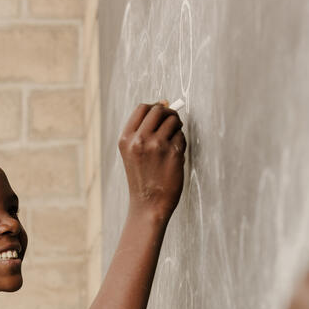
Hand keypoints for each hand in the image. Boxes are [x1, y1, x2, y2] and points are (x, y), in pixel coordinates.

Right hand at [118, 102, 186, 217]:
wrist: (148, 205)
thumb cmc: (143, 178)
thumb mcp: (132, 153)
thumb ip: (143, 130)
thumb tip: (164, 103)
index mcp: (126, 139)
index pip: (142, 108)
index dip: (155, 107)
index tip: (162, 114)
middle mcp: (140, 139)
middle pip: (159, 110)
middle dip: (168, 114)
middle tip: (172, 124)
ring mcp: (157, 145)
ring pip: (173, 121)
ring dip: (177, 128)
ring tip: (173, 143)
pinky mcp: (173, 153)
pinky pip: (182, 136)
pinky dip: (181, 143)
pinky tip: (175, 156)